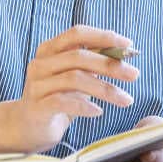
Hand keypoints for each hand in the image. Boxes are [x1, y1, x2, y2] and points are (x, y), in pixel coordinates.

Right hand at [8, 25, 141, 152]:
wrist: (28, 128)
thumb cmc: (57, 98)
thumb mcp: (76, 77)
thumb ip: (93, 62)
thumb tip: (124, 51)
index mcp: (49, 49)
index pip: (77, 33)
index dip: (103, 36)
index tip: (128, 44)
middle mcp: (40, 64)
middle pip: (79, 56)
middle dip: (110, 65)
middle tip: (134, 74)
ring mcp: (36, 85)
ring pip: (75, 79)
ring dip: (105, 89)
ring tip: (126, 100)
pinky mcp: (36, 107)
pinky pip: (63, 102)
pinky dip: (84, 106)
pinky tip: (98, 111)